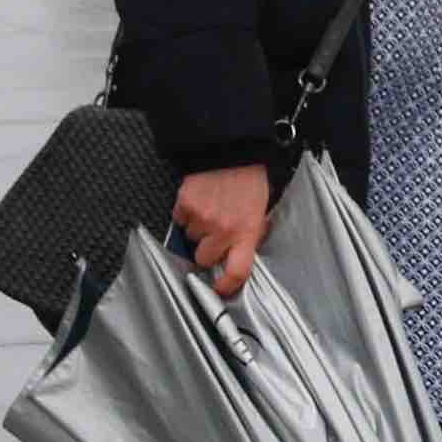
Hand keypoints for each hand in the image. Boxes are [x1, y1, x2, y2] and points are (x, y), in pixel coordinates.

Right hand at [171, 162, 272, 298]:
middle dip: (207, 249)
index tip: (220, 289)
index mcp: (247, 232)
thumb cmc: (250, 180)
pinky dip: (186, 213)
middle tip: (215, 233)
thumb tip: (242, 252)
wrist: (234, 151)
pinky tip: (200, 201)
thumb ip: (251, 234)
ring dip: (198, 229)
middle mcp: (223, 229)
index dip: (226, 286)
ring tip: (211, 210)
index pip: (237, 272)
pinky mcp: (185, 205)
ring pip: (190, 238)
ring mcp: (202, 218)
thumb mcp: (261, 211)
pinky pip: (179, 219)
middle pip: (203, 258)